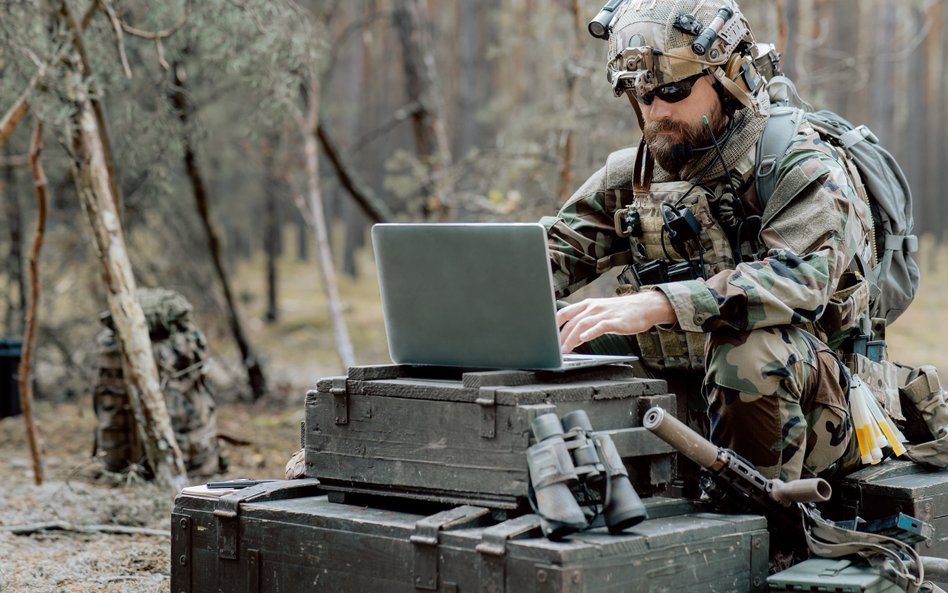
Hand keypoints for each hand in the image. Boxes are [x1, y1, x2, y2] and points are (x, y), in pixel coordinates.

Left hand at [556, 291, 675, 352]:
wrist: (645, 306)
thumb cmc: (622, 312)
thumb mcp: (601, 314)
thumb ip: (587, 324)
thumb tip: (573, 338)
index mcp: (588, 304)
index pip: (565, 312)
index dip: (554, 324)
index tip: (546, 336)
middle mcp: (593, 307)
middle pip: (572, 321)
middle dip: (561, 336)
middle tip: (554, 349)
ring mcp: (604, 313)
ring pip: (582, 324)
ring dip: (571, 337)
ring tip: (565, 349)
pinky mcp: (615, 321)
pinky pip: (600, 326)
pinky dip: (590, 332)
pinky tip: (584, 339)